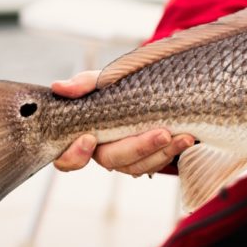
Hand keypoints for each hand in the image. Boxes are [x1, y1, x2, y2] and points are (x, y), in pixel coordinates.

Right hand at [50, 70, 194, 175]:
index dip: (74, 155)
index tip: (89, 138)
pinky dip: (171, 152)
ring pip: (137, 167)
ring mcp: (126, 158)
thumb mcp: (103, 80)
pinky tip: (186, 139)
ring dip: (162, 153)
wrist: (151, 86)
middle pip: (112, 160)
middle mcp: (102, 151)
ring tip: (184, 137)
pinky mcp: (147, 159)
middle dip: (138, 148)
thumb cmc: (119, 85)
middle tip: (163, 133)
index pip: (67, 159)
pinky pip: (155, 164)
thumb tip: (60, 87)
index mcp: (84, 135)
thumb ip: (84, 84)